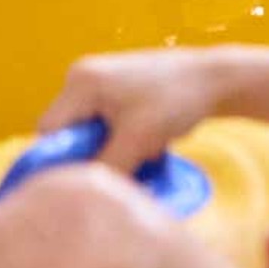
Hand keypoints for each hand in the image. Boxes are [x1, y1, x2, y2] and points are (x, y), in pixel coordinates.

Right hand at [38, 46, 226, 171]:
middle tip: (124, 164)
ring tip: (146, 149)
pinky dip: (125, 137)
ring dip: (114, 147)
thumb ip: (105, 167)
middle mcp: (82, 76)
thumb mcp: (137, 141)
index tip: (85, 178)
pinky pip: (107, 122)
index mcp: (80, 82)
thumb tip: (84, 191)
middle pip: (69, 131)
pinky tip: (153, 141)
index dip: (62, 160)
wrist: (218, 79)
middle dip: (93, 153)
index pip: (49, 132)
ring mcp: (101, 80)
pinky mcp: (118, 88)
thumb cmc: (176, 102)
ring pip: (91, 130)